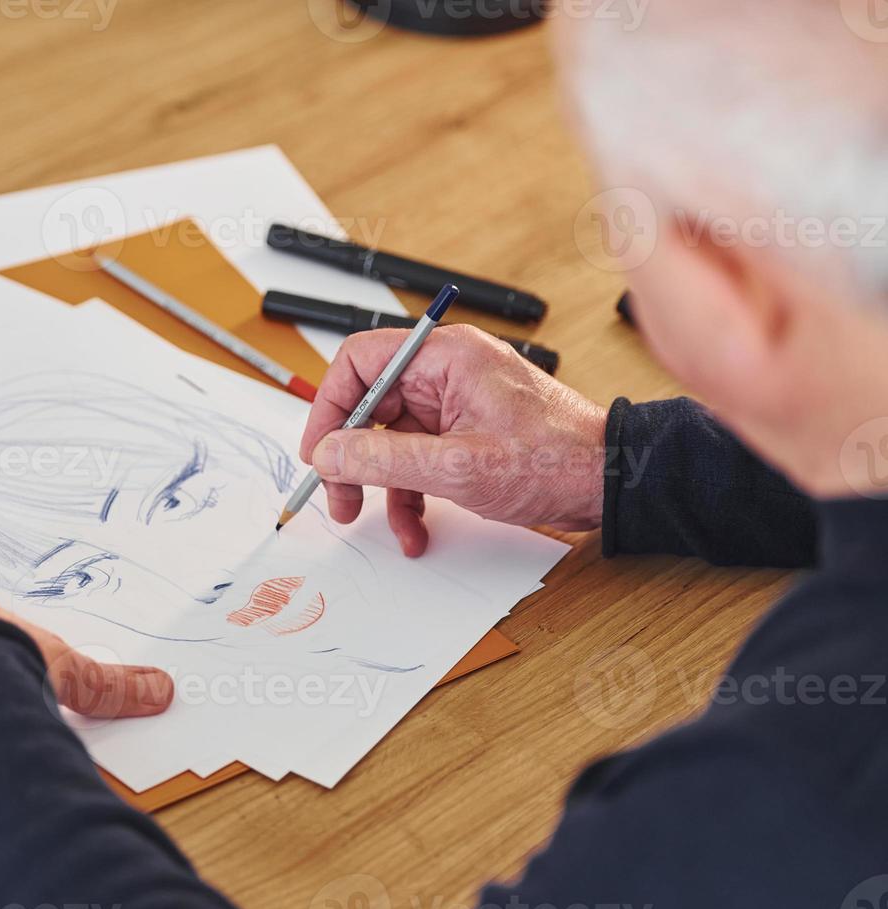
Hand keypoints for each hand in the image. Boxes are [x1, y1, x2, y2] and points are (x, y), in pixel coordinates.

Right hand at [300, 325, 608, 556]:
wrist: (611, 481)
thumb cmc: (553, 459)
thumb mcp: (456, 467)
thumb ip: (383, 459)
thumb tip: (328, 452)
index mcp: (445, 357)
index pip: (360, 362)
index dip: (329, 406)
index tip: (319, 452)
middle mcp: (446, 373)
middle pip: (370, 406)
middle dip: (351, 458)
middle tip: (340, 499)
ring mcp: (456, 404)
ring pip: (391, 440)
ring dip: (380, 486)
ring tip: (379, 523)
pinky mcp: (466, 433)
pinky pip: (419, 459)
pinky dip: (412, 494)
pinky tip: (416, 529)